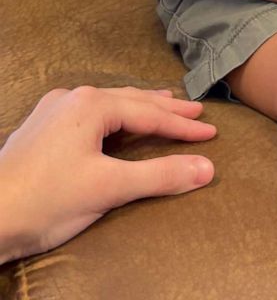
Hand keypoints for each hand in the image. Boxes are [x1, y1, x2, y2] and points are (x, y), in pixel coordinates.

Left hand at [0, 86, 215, 261]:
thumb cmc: (47, 201)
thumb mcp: (109, 188)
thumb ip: (160, 175)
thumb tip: (206, 168)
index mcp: (92, 105)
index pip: (149, 113)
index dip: (183, 126)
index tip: (212, 132)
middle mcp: (74, 97)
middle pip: (131, 100)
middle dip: (166, 109)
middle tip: (197, 112)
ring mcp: (54, 109)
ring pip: (109, 103)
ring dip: (140, 107)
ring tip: (165, 107)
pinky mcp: (41, 126)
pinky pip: (89, 112)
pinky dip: (114, 116)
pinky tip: (115, 121)